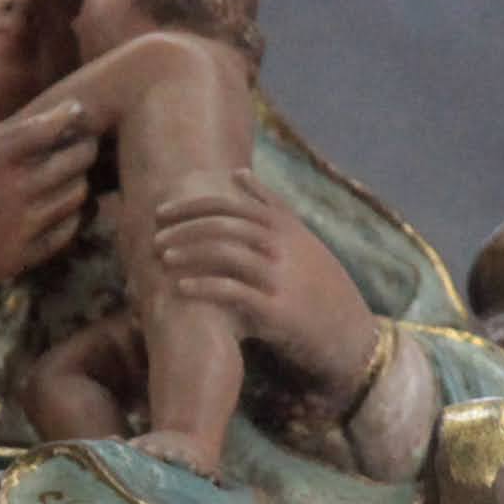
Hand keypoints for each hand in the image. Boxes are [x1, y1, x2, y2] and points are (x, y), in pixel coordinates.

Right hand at [0, 98, 98, 289]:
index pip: (50, 126)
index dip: (69, 116)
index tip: (77, 112)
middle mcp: (17, 185)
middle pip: (74, 160)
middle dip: (84, 149)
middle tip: (86, 146)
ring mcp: (22, 223)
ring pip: (76, 196)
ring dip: (79, 184)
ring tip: (77, 180)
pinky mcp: (20, 255)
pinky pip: (63, 234)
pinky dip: (70, 220)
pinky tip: (67, 214)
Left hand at [149, 173, 385, 391]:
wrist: (348, 330)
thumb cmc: (315, 282)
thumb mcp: (299, 236)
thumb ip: (269, 205)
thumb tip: (239, 173)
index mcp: (285, 225)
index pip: (231, 204)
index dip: (192, 206)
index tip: (162, 212)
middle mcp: (283, 245)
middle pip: (224, 224)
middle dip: (184, 228)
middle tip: (155, 236)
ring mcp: (280, 275)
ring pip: (227, 252)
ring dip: (189, 253)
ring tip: (162, 259)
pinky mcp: (277, 308)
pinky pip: (234, 291)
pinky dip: (204, 287)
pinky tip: (180, 289)